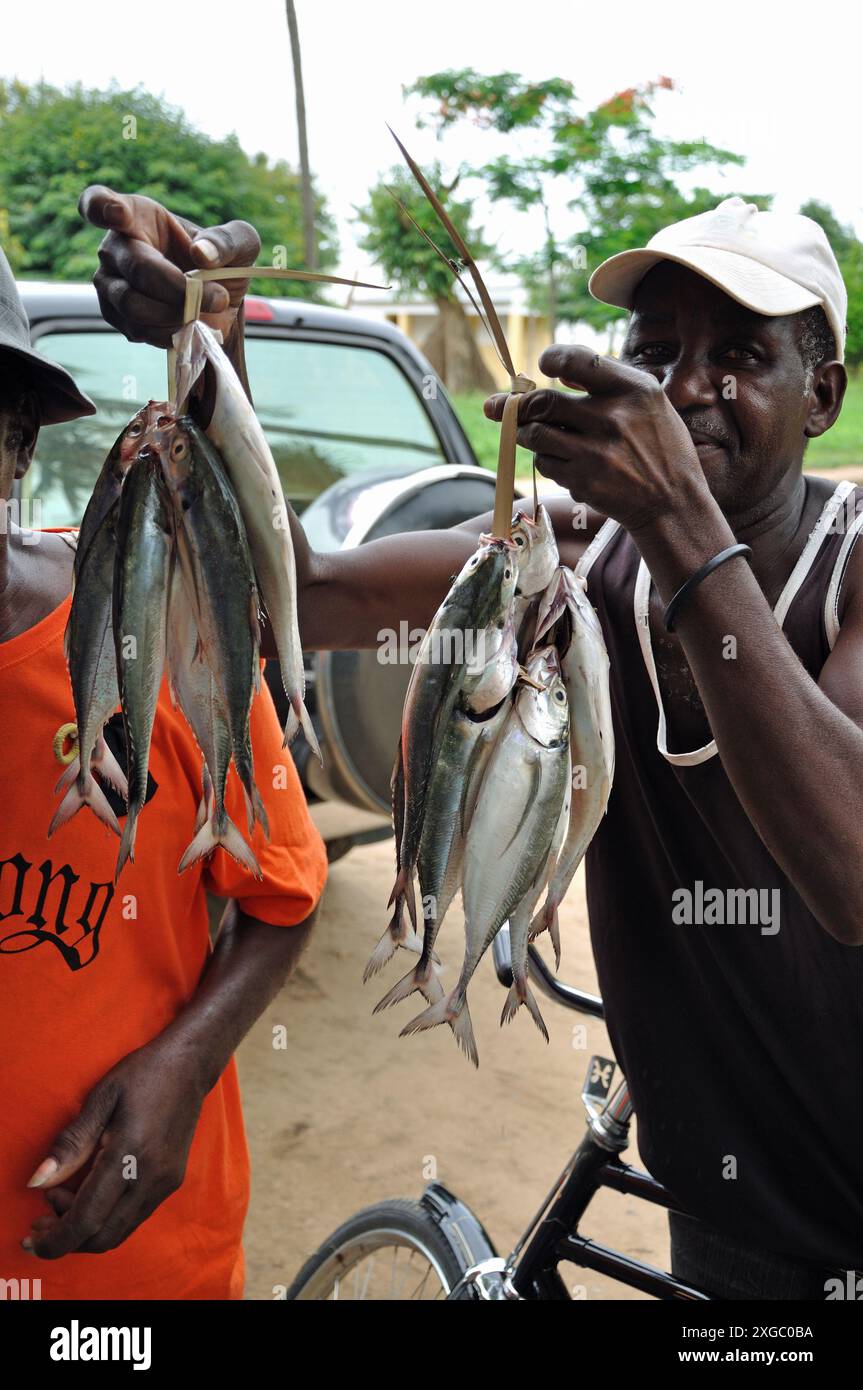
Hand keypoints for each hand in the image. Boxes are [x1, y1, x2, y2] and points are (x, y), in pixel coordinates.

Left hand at [22, 1040, 206, 1257]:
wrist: (190, 1065)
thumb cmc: (142, 1074)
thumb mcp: (101, 1098)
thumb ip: (71, 1143)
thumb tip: (38, 1182)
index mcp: (130, 1154)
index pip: (87, 1218)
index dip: (55, 1239)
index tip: (31, 1240)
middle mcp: (151, 1177)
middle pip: (103, 1237)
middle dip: (67, 1239)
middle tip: (41, 1218)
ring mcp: (165, 1183)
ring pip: (119, 1232)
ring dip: (86, 1230)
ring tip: (62, 1199)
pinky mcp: (171, 1182)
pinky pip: (133, 1217)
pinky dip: (106, 1219)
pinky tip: (91, 1195)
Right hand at [78, 186, 261, 348]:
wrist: (216, 304)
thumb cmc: (220, 262)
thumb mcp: (239, 244)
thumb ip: (226, 241)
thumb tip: (201, 254)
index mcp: (136, 215)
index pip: (98, 203)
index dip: (102, 207)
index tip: (118, 214)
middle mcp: (114, 247)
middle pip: (136, 268)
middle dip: (180, 288)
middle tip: (218, 297)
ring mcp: (109, 283)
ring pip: (133, 305)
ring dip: (177, 314)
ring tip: (201, 312)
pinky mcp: (116, 316)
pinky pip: (137, 329)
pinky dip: (169, 332)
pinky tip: (186, 324)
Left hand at [484, 344, 711, 533]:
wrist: (673, 503)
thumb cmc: (660, 447)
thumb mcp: (650, 403)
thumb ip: (608, 381)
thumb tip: (557, 370)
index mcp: (633, 390)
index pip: (578, 360)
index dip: (551, 358)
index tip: (542, 364)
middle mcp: (613, 418)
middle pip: (542, 402)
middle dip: (516, 405)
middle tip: (502, 407)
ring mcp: (596, 453)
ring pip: (535, 435)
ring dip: (524, 433)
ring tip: (530, 433)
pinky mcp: (583, 482)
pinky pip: (545, 464)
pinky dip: (545, 460)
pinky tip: (562, 461)